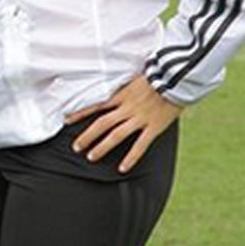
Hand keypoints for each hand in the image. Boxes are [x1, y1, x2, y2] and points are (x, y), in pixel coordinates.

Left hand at [65, 75, 182, 173]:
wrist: (177, 77)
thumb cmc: (158, 76)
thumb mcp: (134, 79)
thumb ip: (124, 89)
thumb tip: (114, 93)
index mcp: (121, 95)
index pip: (96, 105)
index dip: (80, 114)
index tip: (67, 120)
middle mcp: (127, 108)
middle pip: (101, 124)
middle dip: (87, 136)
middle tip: (76, 147)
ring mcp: (140, 118)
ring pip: (116, 135)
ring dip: (102, 147)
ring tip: (91, 157)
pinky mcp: (154, 127)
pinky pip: (140, 145)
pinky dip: (131, 158)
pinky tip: (123, 168)